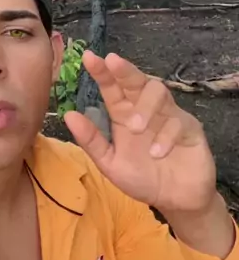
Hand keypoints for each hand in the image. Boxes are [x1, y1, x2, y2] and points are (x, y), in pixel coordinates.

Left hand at [65, 51, 216, 214]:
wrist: (175, 201)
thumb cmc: (142, 178)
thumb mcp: (110, 163)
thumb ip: (91, 141)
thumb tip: (69, 115)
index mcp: (123, 113)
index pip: (112, 87)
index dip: (102, 72)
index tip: (89, 57)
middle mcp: (146, 108)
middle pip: (137, 80)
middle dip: (125, 70)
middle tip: (112, 62)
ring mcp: (169, 115)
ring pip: (159, 92)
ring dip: (145, 107)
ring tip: (135, 127)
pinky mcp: (190, 128)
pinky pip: (178, 122)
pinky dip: (165, 136)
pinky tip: (156, 153)